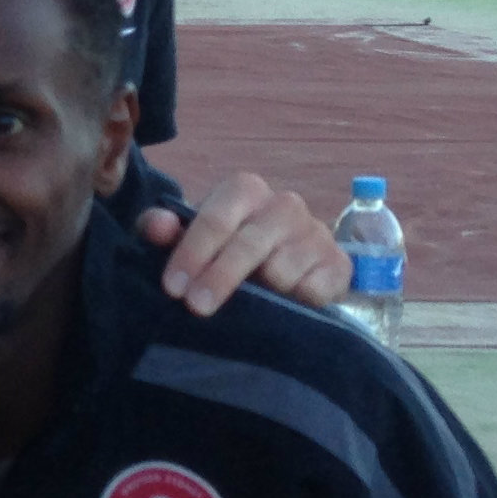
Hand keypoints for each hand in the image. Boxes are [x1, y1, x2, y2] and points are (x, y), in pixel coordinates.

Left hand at [141, 171, 343, 315]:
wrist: (286, 266)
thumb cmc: (225, 248)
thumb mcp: (189, 237)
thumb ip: (163, 229)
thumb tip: (157, 225)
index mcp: (245, 190)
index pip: (216, 218)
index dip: (192, 253)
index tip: (173, 287)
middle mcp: (285, 205)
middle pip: (249, 244)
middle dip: (219, 277)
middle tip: (196, 306)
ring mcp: (316, 234)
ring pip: (283, 269)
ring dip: (261, 293)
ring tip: (249, 302)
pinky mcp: (339, 264)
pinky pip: (316, 288)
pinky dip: (296, 302)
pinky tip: (285, 307)